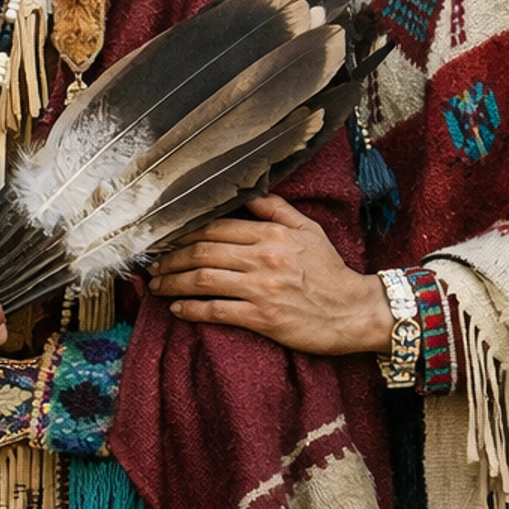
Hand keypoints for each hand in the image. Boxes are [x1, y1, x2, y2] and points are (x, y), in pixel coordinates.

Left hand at [147, 194, 392, 354]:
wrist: (354, 311)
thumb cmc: (331, 271)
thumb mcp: (309, 230)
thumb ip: (276, 210)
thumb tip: (249, 191)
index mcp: (272, 234)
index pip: (217, 227)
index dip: (185, 233)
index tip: (167, 239)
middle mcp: (264, 258)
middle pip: (203, 251)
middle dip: (172, 258)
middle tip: (154, 265)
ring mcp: (262, 288)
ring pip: (204, 279)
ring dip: (174, 282)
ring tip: (158, 286)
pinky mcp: (263, 317)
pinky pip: (218, 311)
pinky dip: (193, 309)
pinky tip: (178, 309)